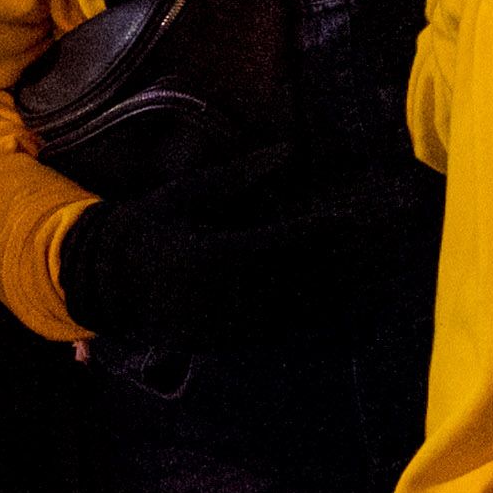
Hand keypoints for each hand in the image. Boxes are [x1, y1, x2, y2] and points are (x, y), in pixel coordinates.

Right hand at [61, 145, 431, 349]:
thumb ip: (242, 176)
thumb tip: (290, 149)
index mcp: (210, 257)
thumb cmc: (150, 225)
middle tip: (388, 246)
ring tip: (384, 280)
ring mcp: (226, 325)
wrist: (105, 282)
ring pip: (295, 313)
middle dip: (345, 264)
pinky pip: (282, 334)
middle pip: (298, 281)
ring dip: (341, 297)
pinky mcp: (229, 343)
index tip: (359, 215)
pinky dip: (320, 323)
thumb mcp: (190, 194)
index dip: (324, 230)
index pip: (281, 242)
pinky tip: (352, 312)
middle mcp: (222, 298)